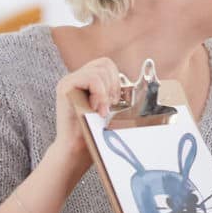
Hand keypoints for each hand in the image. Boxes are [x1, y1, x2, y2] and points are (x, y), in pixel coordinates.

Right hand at [51, 57, 122, 177]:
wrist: (76, 149)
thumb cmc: (95, 131)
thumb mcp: (109, 106)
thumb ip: (115, 92)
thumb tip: (146, 77)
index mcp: (85, 80)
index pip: (107, 65)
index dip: (116, 80)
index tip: (115, 101)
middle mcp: (75, 78)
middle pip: (105, 63)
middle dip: (114, 85)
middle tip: (108, 106)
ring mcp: (68, 81)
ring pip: (100, 71)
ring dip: (106, 92)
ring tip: (101, 110)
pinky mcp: (65, 86)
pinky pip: (92, 78)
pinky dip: (100, 94)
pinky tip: (96, 109)